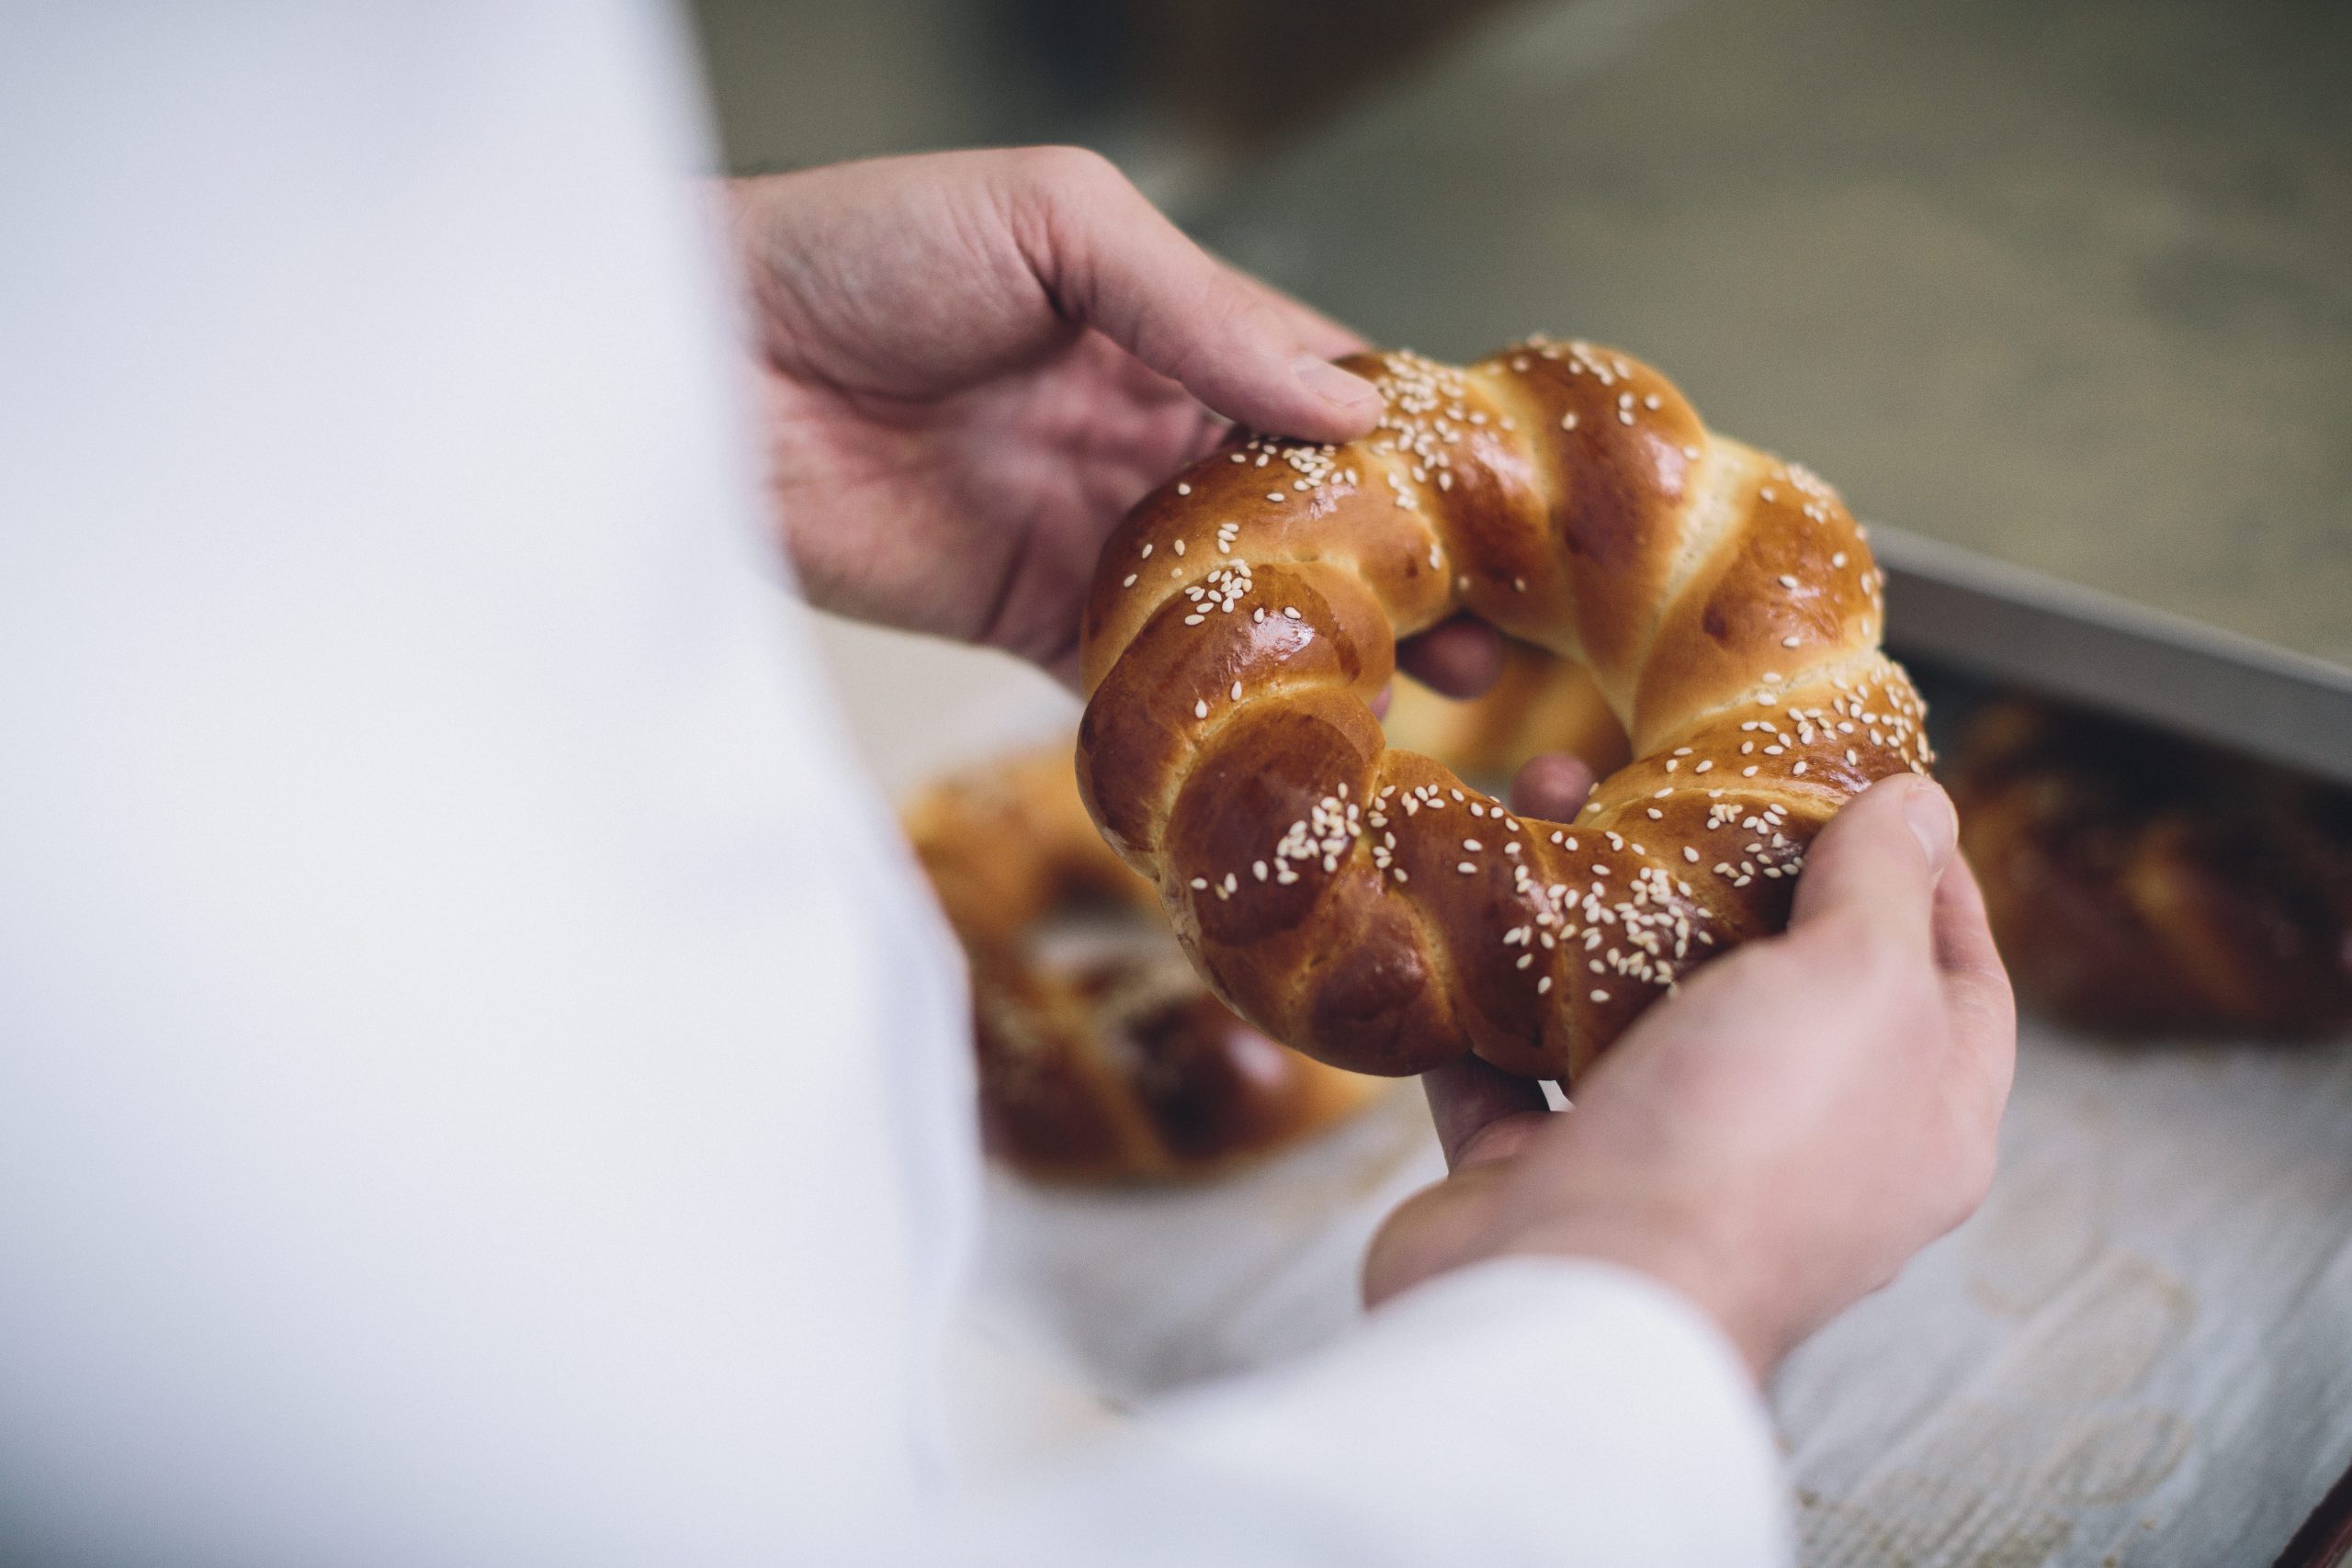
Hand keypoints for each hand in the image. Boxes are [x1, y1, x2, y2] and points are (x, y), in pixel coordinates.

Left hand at [726, 147, 1504, 689]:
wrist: (699, 360)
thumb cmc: (859, 248)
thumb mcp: (1053, 221)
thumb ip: (1196, 306)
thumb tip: (1344, 408)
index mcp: (1161, 325)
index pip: (1313, 389)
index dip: (1407, 450)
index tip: (1500, 514)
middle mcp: (1138, 432)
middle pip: (1297, 512)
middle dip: (1395, 573)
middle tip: (1490, 642)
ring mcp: (1087, 530)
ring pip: (1232, 603)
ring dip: (1321, 654)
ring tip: (1423, 703)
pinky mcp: (1020, 616)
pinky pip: (1129, 676)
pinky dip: (1199, 713)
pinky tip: (1275, 748)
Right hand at [1363, 761, 2015, 1380]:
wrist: (1573, 1296)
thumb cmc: (1746, 1149)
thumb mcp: (1859, 980)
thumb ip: (1886, 884)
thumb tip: (1922, 804)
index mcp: (1917, 1119)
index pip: (1956, 978)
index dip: (1929, 874)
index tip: (1877, 785)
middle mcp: (1802, 1147)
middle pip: (1779, 978)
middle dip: (1725, 862)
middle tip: (1680, 772)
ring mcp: (1669, 1163)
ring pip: (1635, 1003)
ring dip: (1591, 901)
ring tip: (1553, 793)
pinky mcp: (1549, 1172)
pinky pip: (1516, 1062)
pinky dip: (1494, 988)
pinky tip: (1476, 902)